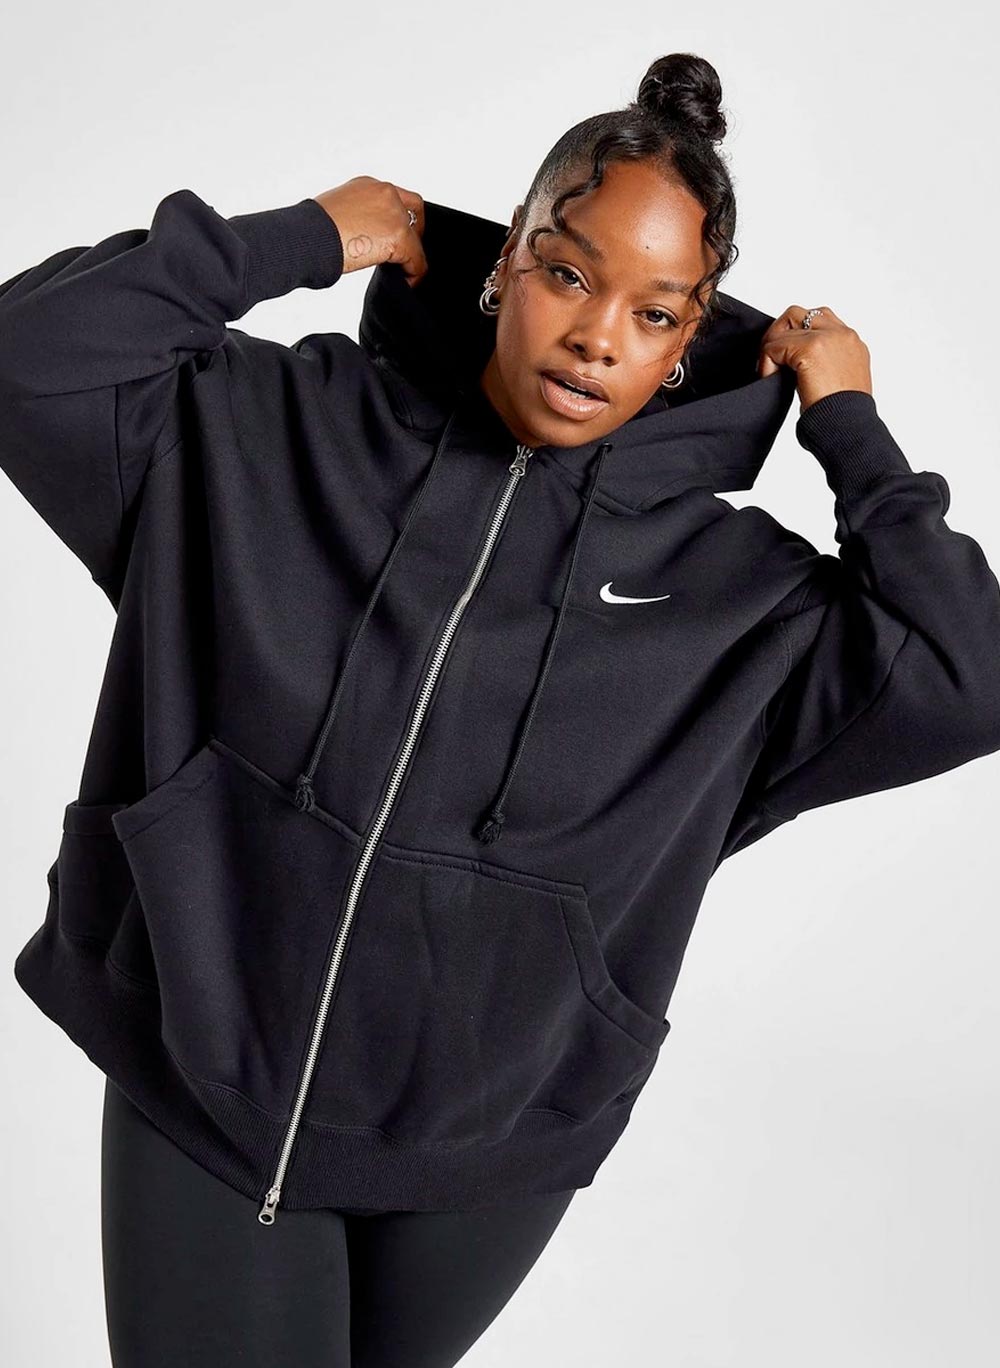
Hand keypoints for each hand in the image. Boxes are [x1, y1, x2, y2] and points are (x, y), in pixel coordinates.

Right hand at [311, 176, 427, 286]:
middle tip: (406, 252)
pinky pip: (416, 258)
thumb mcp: (336, 212)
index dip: (400, 215)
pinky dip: (414, 272)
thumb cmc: (310, 228)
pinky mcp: (398, 236)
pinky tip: (406, 281)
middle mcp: (384, 193)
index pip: (394, 196)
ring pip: (415, 237)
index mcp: (366, 185)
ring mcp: (394, 212)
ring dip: (411, 254)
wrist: (308, 236)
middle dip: (414, 231)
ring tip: (403, 271)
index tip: (395, 232)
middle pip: (414, 209)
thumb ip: (356, 217)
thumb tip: (359, 234)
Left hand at [757, 304, 872, 411]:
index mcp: (851, 342)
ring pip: (786, 325)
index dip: (795, 336)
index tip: (785, 359)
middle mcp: (842, 334)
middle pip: (799, 314)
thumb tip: (796, 362)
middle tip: (770, 360)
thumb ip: (824, 363)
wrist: (849, 427)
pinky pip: (775, 346)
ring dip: (772, 346)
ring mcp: (827, 338)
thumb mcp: (839, 381)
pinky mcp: (810, 348)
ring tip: (769, 370)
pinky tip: (768, 378)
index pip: (817, 320)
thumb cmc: (842, 415)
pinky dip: (766, 361)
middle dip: (779, 334)